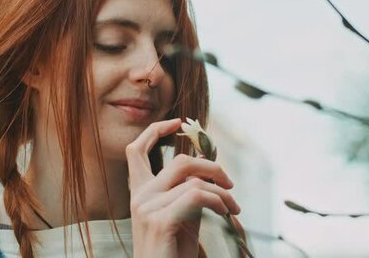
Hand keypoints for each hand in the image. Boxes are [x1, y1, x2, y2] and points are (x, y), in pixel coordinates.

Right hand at [126, 118, 240, 257]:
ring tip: (232, 208)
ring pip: (194, 180)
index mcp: (139, 192)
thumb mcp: (183, 213)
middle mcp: (139, 197)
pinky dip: (217, 201)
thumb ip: (188, 187)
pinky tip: (225, 213)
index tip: (178, 123)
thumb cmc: (173, 251)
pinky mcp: (160, 222)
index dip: (155, 131)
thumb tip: (206, 161)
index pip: (135, 150)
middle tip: (231, 184)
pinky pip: (197, 196)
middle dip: (212, 167)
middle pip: (179, 161)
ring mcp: (147, 209)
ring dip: (222, 191)